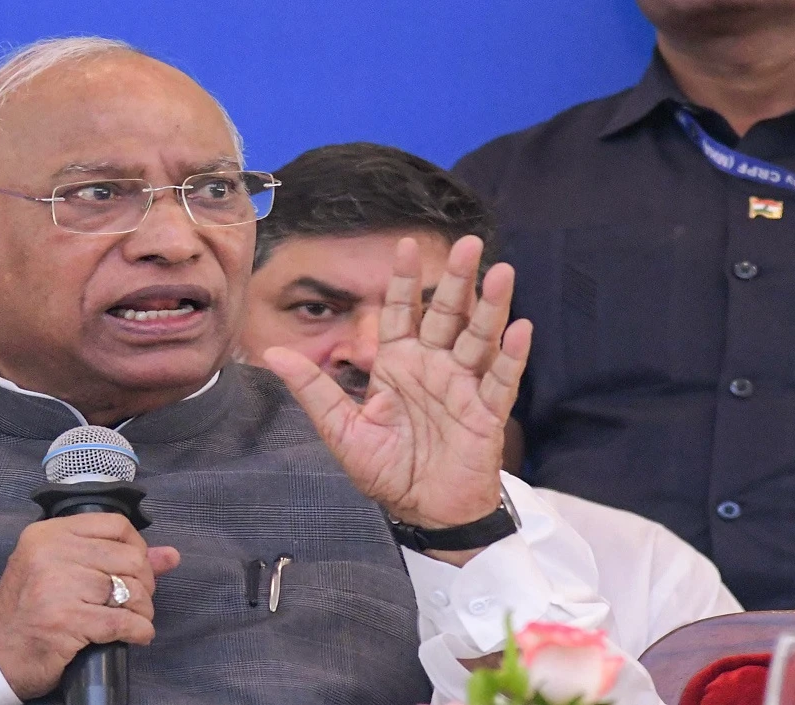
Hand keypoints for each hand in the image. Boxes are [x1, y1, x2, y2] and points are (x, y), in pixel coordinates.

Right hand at [0, 513, 180, 698]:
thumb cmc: (28, 608)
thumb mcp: (62, 569)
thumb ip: (114, 556)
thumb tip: (170, 555)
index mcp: (49, 534)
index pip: (115, 525)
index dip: (137, 546)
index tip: (137, 568)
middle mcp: (51, 554)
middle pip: (128, 558)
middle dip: (145, 583)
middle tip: (138, 600)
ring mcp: (57, 587)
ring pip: (129, 590)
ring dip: (143, 610)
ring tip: (136, 619)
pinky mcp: (65, 621)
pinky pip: (121, 621)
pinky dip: (139, 630)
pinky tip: (137, 635)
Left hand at [263, 236, 531, 540]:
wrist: (423, 512)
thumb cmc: (386, 470)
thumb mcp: (341, 429)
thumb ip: (313, 390)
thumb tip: (274, 355)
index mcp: (398, 366)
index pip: (401, 313)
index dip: (402, 280)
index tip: (403, 244)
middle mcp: (432, 368)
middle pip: (446, 315)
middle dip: (456, 280)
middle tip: (467, 244)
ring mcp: (462, 387)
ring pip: (478, 338)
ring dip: (491, 307)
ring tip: (502, 273)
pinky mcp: (486, 413)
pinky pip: (501, 380)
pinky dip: (510, 355)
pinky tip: (520, 328)